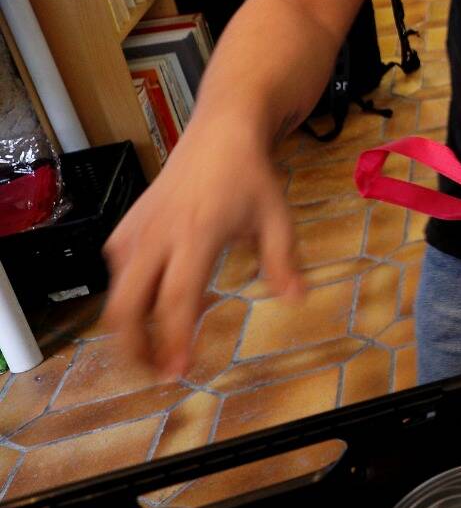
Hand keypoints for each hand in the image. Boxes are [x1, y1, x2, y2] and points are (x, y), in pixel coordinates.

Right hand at [103, 123, 300, 375]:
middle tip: (157, 373)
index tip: (177, 371)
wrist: (220, 133)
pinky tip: (158, 308)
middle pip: (126, 307)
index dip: (173, 340)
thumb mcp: (277, 217)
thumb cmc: (250, 177)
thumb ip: (283, 261)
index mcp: (195, 235)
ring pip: (117, 295)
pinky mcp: (124, 229)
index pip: (175, 300)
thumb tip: (296, 299)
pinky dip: (131, 299)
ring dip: (130, 329)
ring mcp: (135, 232)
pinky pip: (119, 275)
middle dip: (134, 348)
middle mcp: (156, 236)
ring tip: (158, 351)